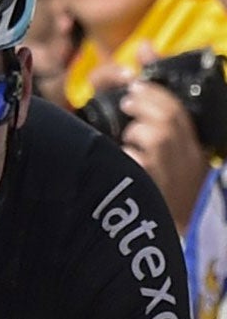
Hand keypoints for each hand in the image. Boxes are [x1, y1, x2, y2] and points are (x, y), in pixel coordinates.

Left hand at [118, 79, 210, 232]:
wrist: (183, 234)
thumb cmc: (174, 200)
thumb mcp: (180, 167)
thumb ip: (165, 142)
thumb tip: (137, 116)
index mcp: (194, 151)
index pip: (181, 112)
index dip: (159, 94)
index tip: (140, 85)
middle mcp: (188, 159)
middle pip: (171, 118)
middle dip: (146, 101)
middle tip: (127, 101)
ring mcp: (174, 174)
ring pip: (159, 136)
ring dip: (137, 130)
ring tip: (128, 137)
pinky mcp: (156, 189)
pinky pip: (139, 163)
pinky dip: (128, 155)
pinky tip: (123, 159)